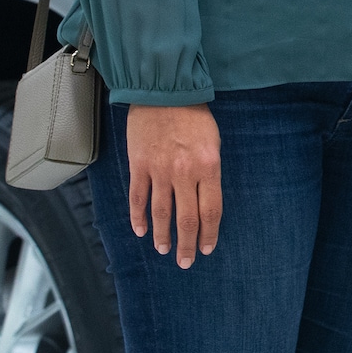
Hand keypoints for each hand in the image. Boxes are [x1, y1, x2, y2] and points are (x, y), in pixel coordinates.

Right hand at [127, 103, 220, 268]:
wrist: (164, 91)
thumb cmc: (194, 114)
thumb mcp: (213, 141)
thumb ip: (209, 171)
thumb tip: (205, 198)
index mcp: (208, 166)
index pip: (210, 210)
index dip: (209, 233)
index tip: (207, 248)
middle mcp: (184, 172)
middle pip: (186, 218)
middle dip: (187, 244)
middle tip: (185, 261)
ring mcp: (159, 170)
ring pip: (161, 213)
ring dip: (163, 236)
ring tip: (165, 250)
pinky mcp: (139, 165)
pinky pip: (138, 198)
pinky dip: (138, 218)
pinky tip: (142, 231)